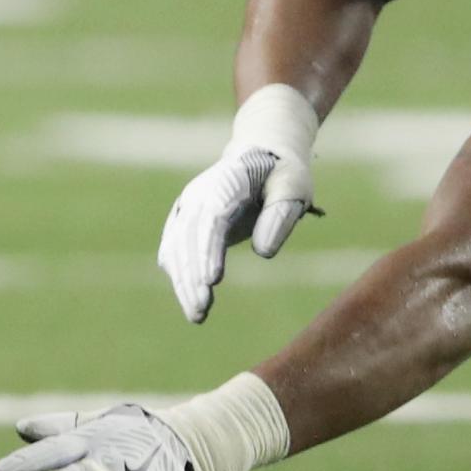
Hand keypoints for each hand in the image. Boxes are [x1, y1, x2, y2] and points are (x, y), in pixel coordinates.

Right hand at [158, 85, 321, 323]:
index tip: (212, 280)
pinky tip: (190, 301)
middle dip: (192, 275)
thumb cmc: (282, 173)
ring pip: (178, 247)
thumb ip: (280, 215)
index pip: (213, 217)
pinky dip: (180, 276)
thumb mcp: (293, 186)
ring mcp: (188, 206)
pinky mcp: (186, 221)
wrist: (261, 155)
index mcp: (227, 179)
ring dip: (184, 282)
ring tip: (197, 315)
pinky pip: (176, 250)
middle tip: (202, 310)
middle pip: (189, 236)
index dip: (209, 249)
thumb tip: (263, 252)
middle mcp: (200, 193)